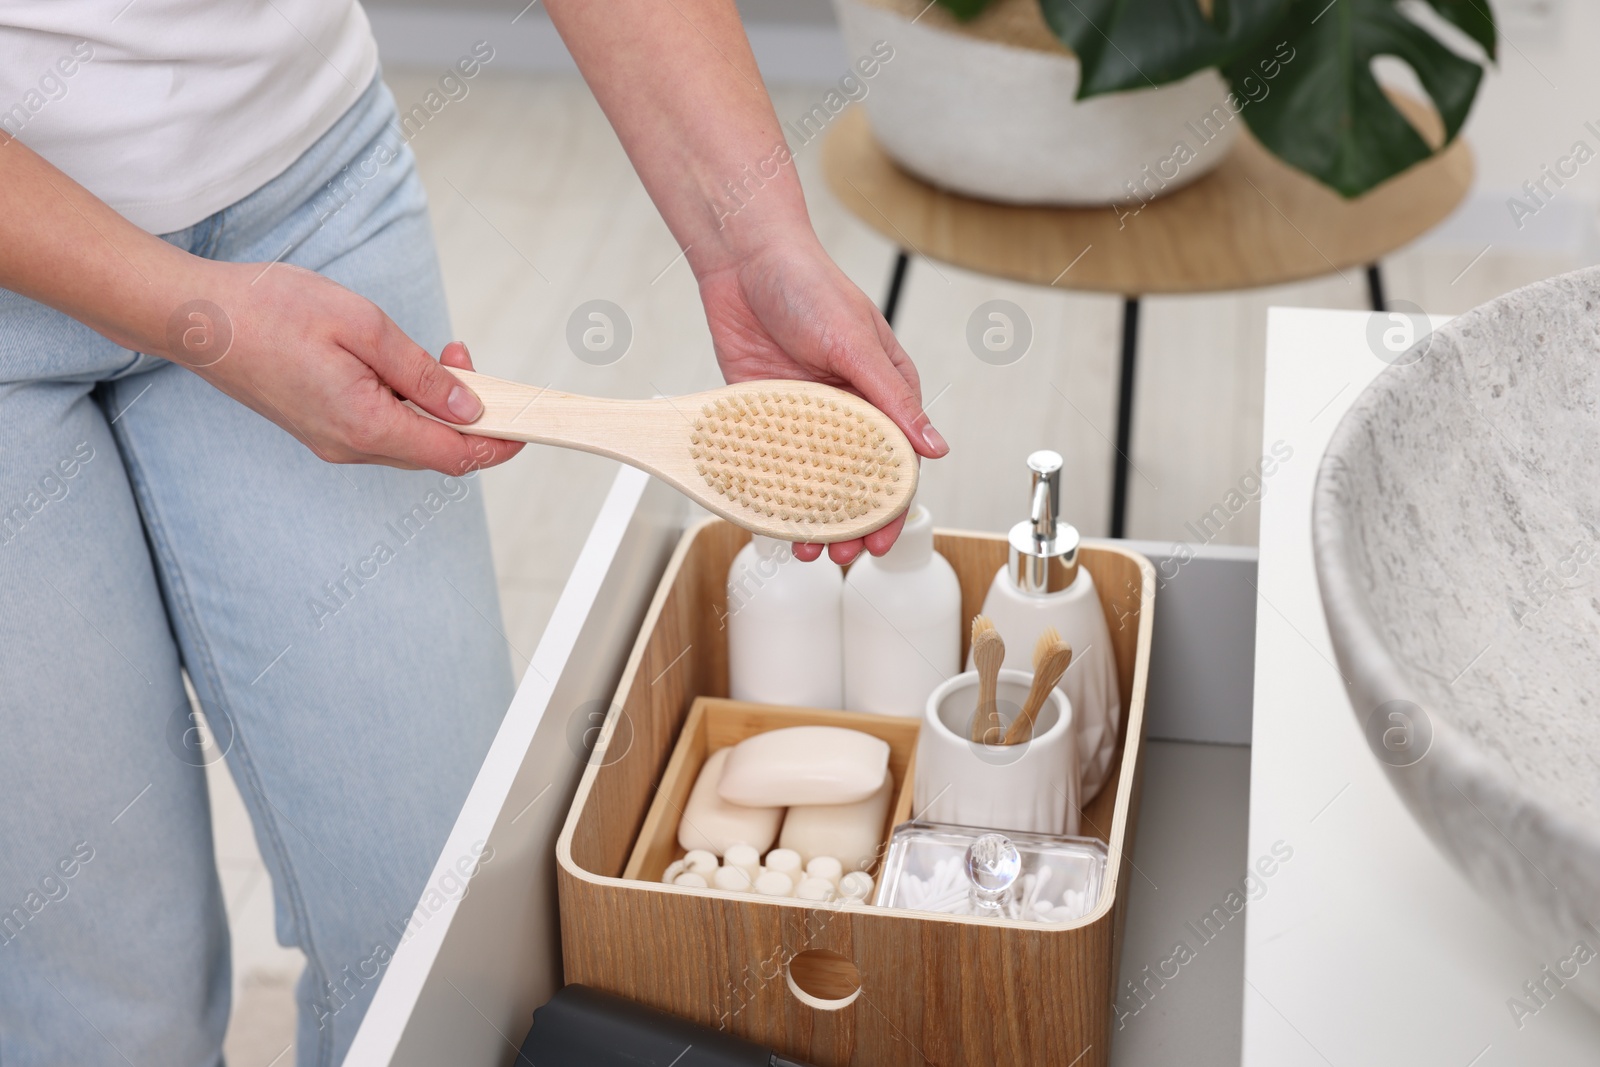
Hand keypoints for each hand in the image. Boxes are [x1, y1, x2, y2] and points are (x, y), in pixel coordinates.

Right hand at [167, 261, 522, 474]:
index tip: (528, 422)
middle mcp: (349, 447)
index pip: (454, 455)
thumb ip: (422, 374)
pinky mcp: (321, 428)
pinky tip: (403, 368)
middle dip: (471, 413)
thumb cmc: (269, 310)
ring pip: (410, 439)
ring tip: (439, 352)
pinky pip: (382, 428)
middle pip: (436, 451)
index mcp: (365, 426)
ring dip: (438, 405)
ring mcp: (332, 442)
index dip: (499, 444)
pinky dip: (408, 405)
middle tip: (464, 355)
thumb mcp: (363, 326)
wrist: (194, 318)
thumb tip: (470, 408)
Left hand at [696, 234, 947, 563]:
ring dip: (813, 516)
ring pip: (814, 479)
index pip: (896, 461)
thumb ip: (893, 398)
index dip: (891, 505)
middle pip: (855, 480)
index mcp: (884, 391)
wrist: (742, 259)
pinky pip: (773, 463)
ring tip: (805, 547)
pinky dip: (773, 493)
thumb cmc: (808, 284)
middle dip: (852, 523)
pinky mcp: (766, 413)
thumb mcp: (855, 341)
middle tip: (841, 556)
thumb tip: (935, 449)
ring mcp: (806, 414)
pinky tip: (770, 519)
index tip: (881, 540)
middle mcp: (848, 408)